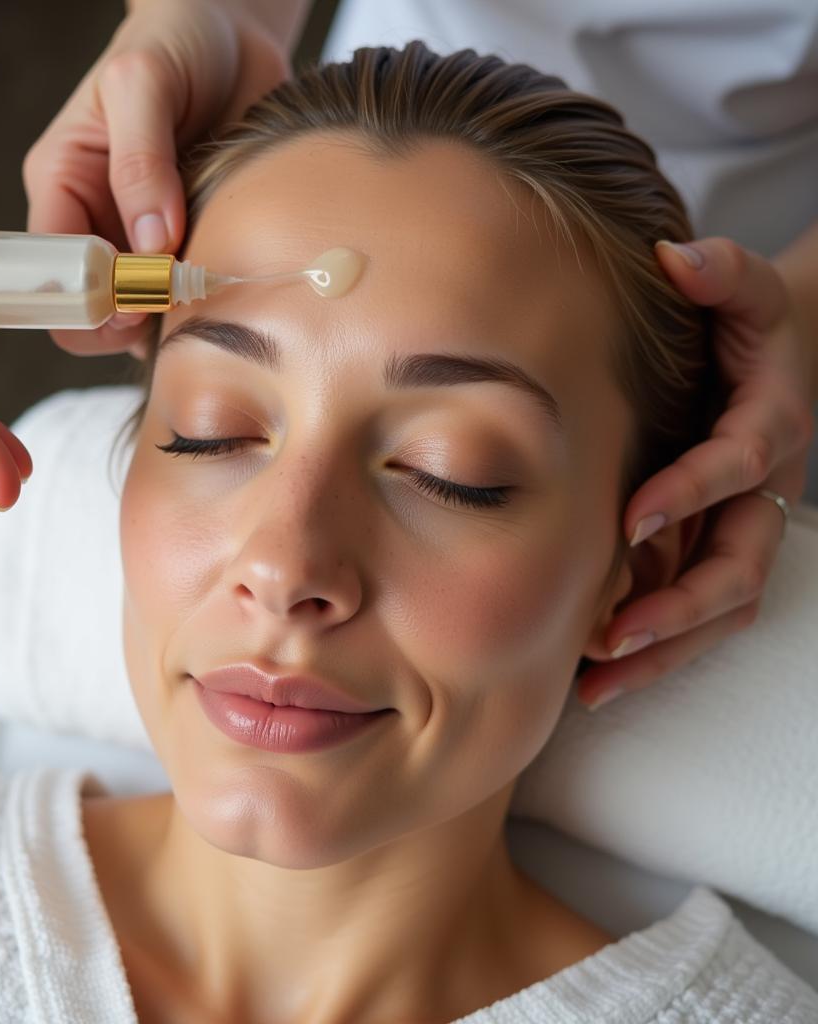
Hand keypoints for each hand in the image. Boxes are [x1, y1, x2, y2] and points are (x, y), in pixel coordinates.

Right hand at [22, 0, 290, 358]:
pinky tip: (230, 289)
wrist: (237, 36)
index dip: (89, 300)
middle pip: (91, 311)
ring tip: (209, 289)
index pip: (51, 273)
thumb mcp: (144, 80)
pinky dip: (204, 307)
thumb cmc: (176, 40)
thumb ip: (141, 160)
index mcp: (63, 186)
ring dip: (172, 317)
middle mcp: (97, 224)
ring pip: (142, 318)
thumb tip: (152, 243)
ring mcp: (145, 244)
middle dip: (130, 317)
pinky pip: (186, 302)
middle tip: (179, 298)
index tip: (139, 299)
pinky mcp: (188, 249)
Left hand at [577, 236, 814, 707]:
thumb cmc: (743, 330)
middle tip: (613, 632)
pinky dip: (655, 652)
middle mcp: (763, 493)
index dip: (694, 491)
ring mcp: (741, 532)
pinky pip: (698, 617)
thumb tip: (674, 259)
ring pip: (720, 609)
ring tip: (597, 683)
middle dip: (679, 603)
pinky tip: (596, 678)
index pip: (739, 466)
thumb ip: (719, 270)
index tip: (635, 518)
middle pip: (739, 565)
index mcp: (769, 426)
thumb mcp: (744, 289)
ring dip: (663, 650)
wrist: (766, 368)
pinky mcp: (714, 554)